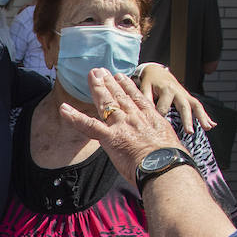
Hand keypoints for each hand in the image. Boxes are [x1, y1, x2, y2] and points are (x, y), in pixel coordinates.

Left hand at [60, 69, 184, 186]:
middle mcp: (135, 117)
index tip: (121, 77)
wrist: (165, 165)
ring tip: (92, 76)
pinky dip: (74, 117)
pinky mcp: (110, 137)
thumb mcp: (170, 143)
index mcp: (150, 118)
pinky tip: (64, 109)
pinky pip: (89, 125)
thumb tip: (161, 146)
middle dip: (109, 83)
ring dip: (97, 88)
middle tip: (101, 71)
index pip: (137, 98)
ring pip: (106, 103)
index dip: (127, 86)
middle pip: (120, 96)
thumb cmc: (171, 161)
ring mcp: (122, 125)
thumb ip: (160, 139)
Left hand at [137, 64, 214, 134]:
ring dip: (203, 117)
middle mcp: (178, 92)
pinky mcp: (188, 98)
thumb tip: (145, 112)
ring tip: (208, 128)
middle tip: (189, 132)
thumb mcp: (145, 87)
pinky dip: (206, 115)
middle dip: (187, 120)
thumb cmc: (150, 81)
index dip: (160, 117)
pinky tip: (212, 125)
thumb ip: (145, 99)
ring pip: (196, 106)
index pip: (163, 108)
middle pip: (185, 107)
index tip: (158, 127)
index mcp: (166, 90)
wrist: (158, 72)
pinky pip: (199, 106)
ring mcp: (185, 95)